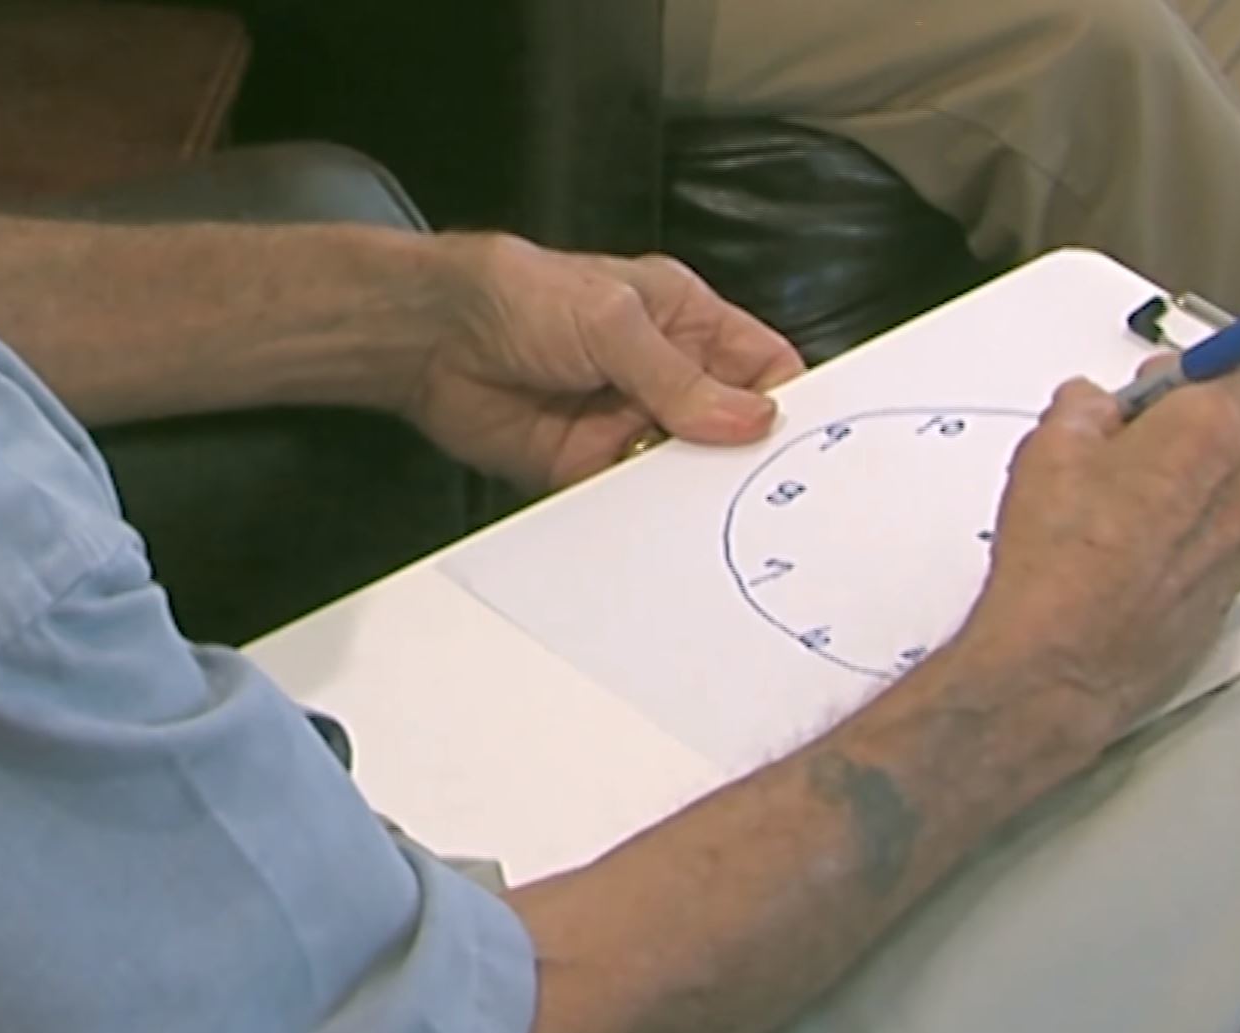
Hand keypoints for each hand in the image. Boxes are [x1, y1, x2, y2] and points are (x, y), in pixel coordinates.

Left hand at [391, 234, 804, 489]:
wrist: (432, 337)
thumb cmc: (519, 295)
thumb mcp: (612, 321)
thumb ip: (678, 377)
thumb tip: (750, 418)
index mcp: (686, 323)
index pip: (762, 367)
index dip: (790, 401)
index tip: (808, 442)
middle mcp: (667, 378)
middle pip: (733, 428)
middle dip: (750, 458)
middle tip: (770, 493)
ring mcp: (631, 427)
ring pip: (687, 472)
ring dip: (699, 493)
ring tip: (717, 513)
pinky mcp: (592, 470)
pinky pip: (634, 503)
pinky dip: (649, 520)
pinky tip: (663, 530)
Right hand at [948, 359, 1239, 751]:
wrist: (1061, 660)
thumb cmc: (1060, 561)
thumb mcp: (1049, 448)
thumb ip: (1084, 408)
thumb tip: (1090, 406)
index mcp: (1210, 433)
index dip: (1201, 374)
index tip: (1165, 381)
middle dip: (1193, 431)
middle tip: (1129, 442)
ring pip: (1233, 495)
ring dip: (1193, 490)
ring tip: (1121, 506)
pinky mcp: (1229, 598)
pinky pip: (1219, 549)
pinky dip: (1189, 542)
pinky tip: (1130, 554)